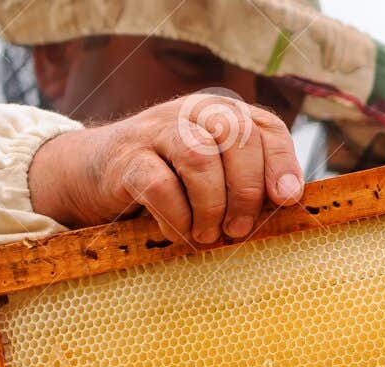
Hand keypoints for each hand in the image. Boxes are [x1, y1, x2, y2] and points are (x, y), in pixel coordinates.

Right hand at [28, 92, 304, 243]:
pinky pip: (159, 186)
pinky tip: (176, 232)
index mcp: (222, 114)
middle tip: (238, 230)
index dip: (281, 163)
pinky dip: (175, 218)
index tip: (285, 199)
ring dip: (210, 206)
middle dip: (244, 191)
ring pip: (198, 157)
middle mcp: (192, 113)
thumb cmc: (170, 179)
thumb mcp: (213, 173)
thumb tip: (289, 199)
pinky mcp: (126, 158)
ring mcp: (156, 131)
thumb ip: (248, 179)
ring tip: (208, 234)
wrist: (95, 171)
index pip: (265, 127)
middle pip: (235, 136)